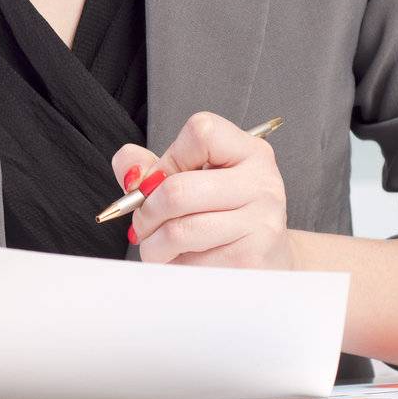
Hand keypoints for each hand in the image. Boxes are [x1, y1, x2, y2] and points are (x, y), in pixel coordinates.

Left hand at [111, 111, 295, 269]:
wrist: (268, 261)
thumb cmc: (224, 215)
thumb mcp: (195, 178)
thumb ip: (153, 167)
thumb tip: (128, 170)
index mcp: (250, 152)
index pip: (201, 132)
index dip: (169, 158)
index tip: (164, 179)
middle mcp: (262, 183)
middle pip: (177, 190)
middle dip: (146, 211)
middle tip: (144, 224)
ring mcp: (260, 224)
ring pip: (178, 231)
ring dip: (153, 245)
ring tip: (158, 246)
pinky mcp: (250, 261)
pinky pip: (190, 264)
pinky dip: (174, 266)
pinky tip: (185, 261)